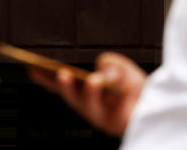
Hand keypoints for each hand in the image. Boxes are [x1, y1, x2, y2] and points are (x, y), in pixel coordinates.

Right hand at [29, 52, 146, 135]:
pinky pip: (112, 109)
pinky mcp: (113, 123)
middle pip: (72, 97)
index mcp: (83, 89)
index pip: (60, 84)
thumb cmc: (133, 85)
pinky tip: (122, 87)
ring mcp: (99, 116)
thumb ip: (110, 63)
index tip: (32, 68)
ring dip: (90, 92)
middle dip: (66, 86)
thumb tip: (104, 72)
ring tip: (94, 80)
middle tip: (62, 74)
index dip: (45, 78)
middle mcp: (87, 104)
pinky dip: (120, 95)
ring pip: (90, 105)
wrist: (155, 102)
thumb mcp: (120, 66)